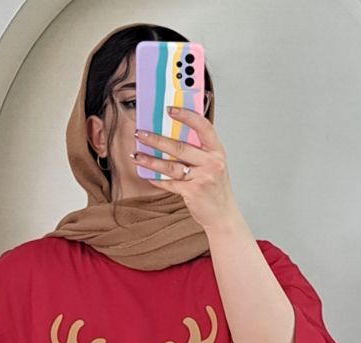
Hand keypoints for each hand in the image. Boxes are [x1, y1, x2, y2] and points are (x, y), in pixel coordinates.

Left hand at [132, 105, 238, 232]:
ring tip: (137, 155)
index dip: (186, 115)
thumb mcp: (212, 164)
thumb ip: (198, 150)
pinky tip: (147, 175)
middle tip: (140, 133)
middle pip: (179, 147)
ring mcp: (203, 178)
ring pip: (171, 166)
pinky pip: (170, 183)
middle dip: (156, 139)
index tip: (169, 109)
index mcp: (217, 151)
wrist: (222, 214)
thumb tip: (171, 135)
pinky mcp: (193, 192)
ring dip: (151, 160)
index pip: (203, 126)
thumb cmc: (215, 187)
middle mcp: (212, 162)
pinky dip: (157, 179)